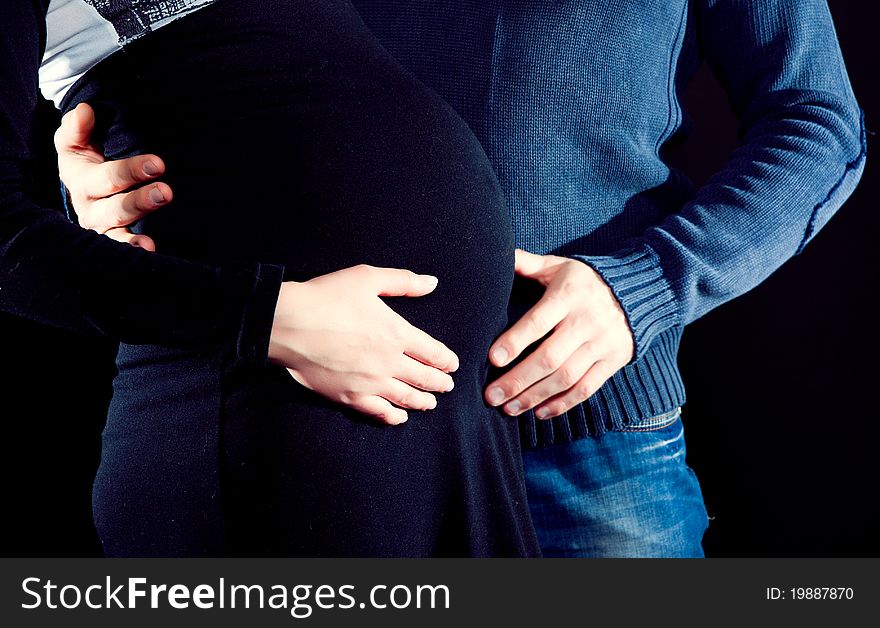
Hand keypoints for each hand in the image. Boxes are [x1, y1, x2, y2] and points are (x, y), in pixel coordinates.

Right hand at [54, 102, 171, 250]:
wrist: (84, 179)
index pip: (108, 176)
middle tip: (165, 192)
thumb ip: (78, 127)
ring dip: (134, 236)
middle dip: (140, 201)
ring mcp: (102, 225)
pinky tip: (148, 252)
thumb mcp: (74, 140)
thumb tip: (86, 111)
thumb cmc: (84, 157)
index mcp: (80, 180)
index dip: (132, 171)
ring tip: (151, 242)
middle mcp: (90, 207)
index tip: (158, 164)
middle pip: (115, 207)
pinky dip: (132, 251)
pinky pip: (121, 247)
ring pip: (117, 231)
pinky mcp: (113, 237)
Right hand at [269, 265, 459, 424]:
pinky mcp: (349, 397)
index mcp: (397, 333)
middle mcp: (389, 362)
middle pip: (424, 378)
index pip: (433, 353)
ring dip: (423, 402)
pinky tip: (400, 417)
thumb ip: (404, 281)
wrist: (288, 323)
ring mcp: (370, 383)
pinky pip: (379, 412)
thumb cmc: (326, 296)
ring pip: (406, 398)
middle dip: (440, 383)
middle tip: (447, 385)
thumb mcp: (367, 278)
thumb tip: (432, 282)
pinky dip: (394, 417)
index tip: (452, 364)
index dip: (447, 360)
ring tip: (431, 403)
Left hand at [485, 249, 633, 419]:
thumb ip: (526, 263)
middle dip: (519, 380)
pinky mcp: (613, 361)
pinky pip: (586, 388)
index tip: (493, 358)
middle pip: (550, 357)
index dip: (516, 340)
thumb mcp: (558, 265)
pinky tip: (539, 412)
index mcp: (569, 295)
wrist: (639, 290)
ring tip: (508, 408)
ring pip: (566, 377)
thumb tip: (496, 255)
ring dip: (535, 396)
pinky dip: (562, 403)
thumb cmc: (584, 280)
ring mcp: (602, 344)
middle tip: (491, 396)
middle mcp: (587, 321)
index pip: (539, 321)